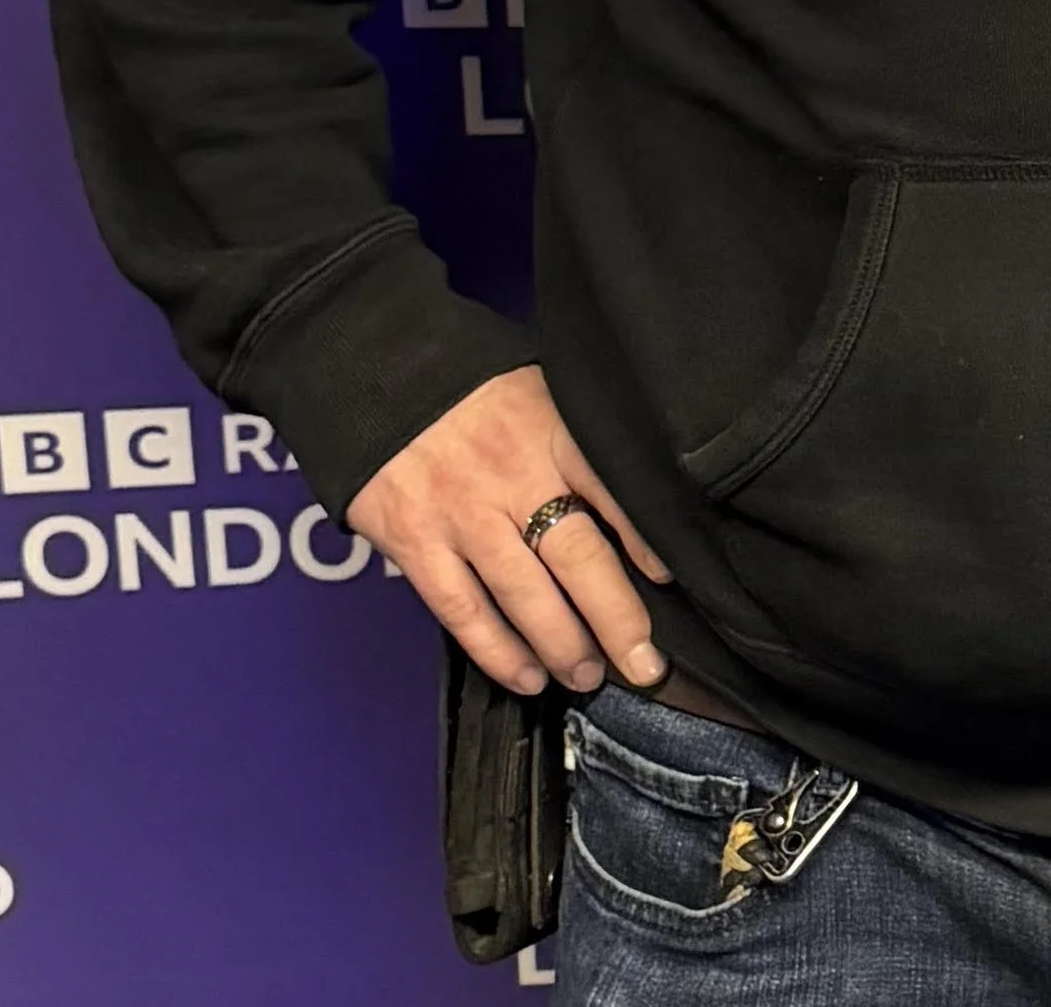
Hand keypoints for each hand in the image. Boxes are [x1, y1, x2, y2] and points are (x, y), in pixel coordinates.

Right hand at [348, 364, 670, 699]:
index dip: (646, 540)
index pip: (612, 489)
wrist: (378, 373)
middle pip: (578, 558)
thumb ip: (576, 442)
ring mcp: (463, 514)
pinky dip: (499, 652)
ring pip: (525, 596)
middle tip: (644, 664)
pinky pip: (464, 611)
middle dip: (618, 619)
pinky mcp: (418, 544)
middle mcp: (512, 475)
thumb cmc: (470, 390)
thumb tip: (632, 499)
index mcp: (550, 430)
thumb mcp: (537, 391)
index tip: (672, 579)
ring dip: (564, 646)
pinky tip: (528, 676)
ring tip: (589, 676)